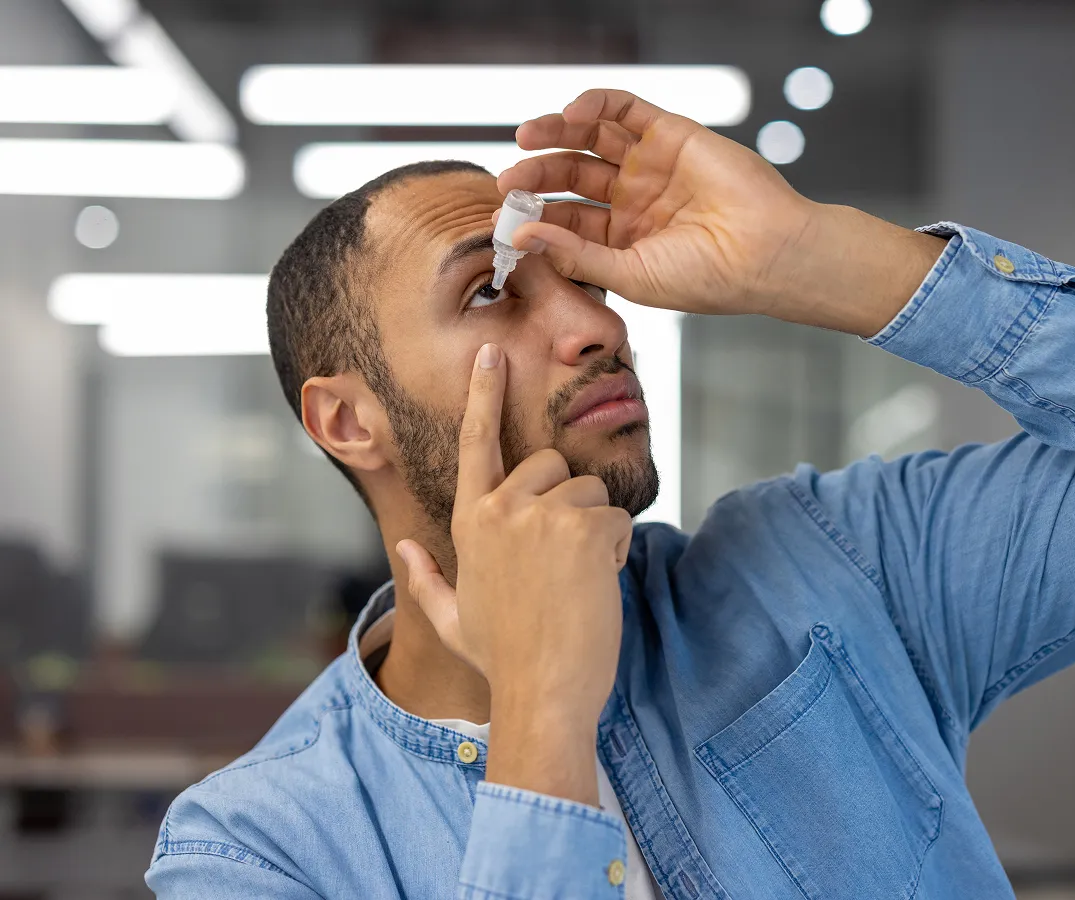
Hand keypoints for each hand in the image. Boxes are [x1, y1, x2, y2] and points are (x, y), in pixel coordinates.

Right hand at [395, 343, 631, 805]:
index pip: (475, 444)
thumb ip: (426, 578)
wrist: (541, 692)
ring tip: (577, 584)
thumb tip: (402, 545)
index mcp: (469, 522)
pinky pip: (618, 517)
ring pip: (592, 494)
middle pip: (553, 466)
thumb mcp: (453, 620)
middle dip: (569, 504)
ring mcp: (542, 514)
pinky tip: (597, 586)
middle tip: (562, 564)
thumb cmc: (502, 661)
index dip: (483, 394)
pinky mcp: (583, 527)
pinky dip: (617, 549)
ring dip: (596, 533)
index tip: (491, 354)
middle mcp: (501, 508)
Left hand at [496, 90, 945, 336]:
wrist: (765, 253)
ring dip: (556, 132)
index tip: (507, 217)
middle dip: (538, 173)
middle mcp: (633, 199)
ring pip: (590, 138)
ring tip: (528, 137)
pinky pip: (624, 108)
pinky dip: (593, 104)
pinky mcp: (669, 134)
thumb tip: (521, 236)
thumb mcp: (630, 273)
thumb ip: (574, 254)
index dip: (535, 214)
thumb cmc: (707, 277)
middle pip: (571, 176)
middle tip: (510, 178)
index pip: (566, 219)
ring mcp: (650, 164)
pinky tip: (571, 117)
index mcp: (623, 238)